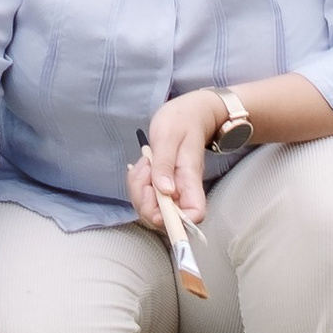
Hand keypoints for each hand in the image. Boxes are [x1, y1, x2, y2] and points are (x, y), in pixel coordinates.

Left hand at [128, 88, 223, 231]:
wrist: (190, 112)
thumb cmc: (182, 121)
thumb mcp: (167, 137)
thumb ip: (164, 164)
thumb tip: (165, 191)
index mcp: (191, 180)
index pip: (194, 215)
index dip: (174, 219)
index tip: (156, 200)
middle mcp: (184, 191)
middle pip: (166, 219)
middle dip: (145, 201)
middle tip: (144, 172)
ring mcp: (173, 191)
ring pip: (152, 210)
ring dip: (139, 191)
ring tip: (144, 165)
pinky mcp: (164, 187)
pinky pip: (147, 197)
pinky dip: (139, 185)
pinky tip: (143, 167)